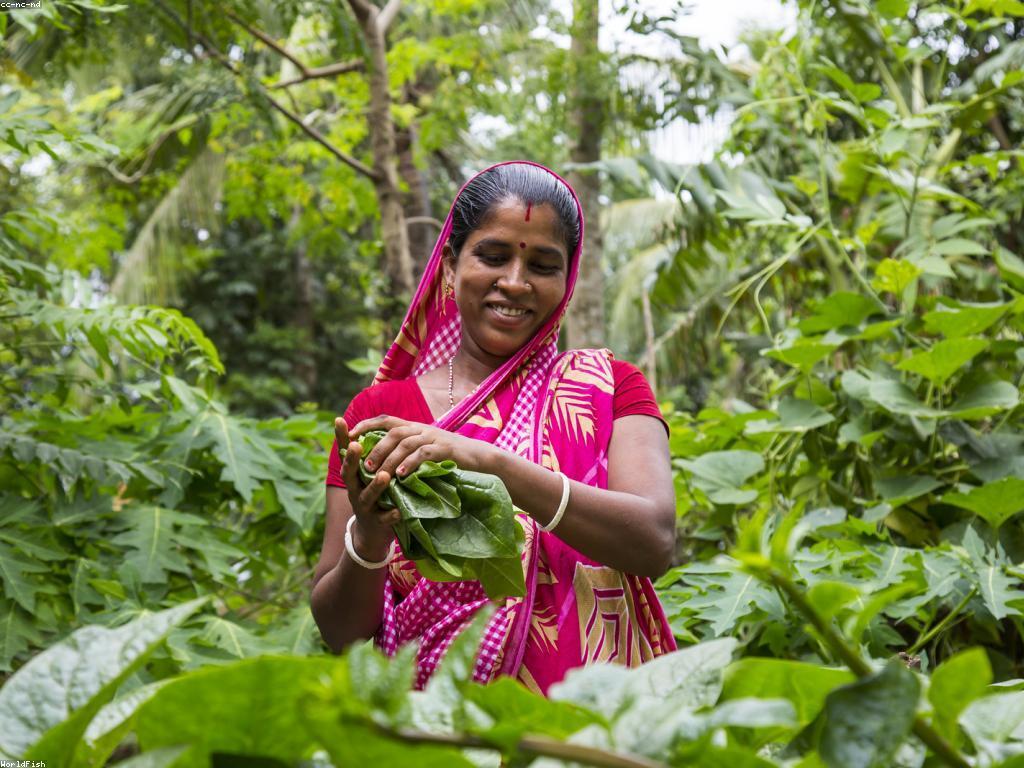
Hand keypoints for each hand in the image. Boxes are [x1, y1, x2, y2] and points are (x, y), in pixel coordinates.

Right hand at [335, 417, 397, 557]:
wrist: (372, 531)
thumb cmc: (371, 493)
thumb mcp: (366, 474)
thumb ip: (367, 453)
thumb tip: (367, 424)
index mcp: (353, 475)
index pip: (345, 453)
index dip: (341, 437)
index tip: (339, 419)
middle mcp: (354, 489)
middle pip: (349, 474)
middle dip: (351, 460)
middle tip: (356, 445)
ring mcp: (364, 507)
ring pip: (367, 496)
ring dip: (375, 486)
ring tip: (384, 476)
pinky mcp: (377, 522)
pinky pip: (384, 519)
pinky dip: (391, 515)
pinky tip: (398, 511)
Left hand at [349, 415, 496, 479]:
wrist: (482, 460)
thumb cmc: (452, 459)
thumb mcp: (427, 451)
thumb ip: (408, 451)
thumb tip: (382, 460)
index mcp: (416, 428)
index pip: (386, 420)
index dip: (367, 425)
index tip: (350, 435)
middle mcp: (423, 429)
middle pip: (394, 431)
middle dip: (376, 447)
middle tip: (363, 465)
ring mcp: (435, 438)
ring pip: (406, 443)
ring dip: (389, 458)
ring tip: (377, 474)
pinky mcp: (446, 450)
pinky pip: (425, 453)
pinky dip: (411, 463)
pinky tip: (401, 475)